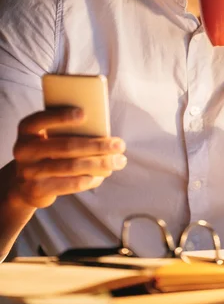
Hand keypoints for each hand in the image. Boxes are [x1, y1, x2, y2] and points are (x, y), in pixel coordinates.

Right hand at [10, 108, 126, 208]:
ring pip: (71, 166)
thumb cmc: (47, 150)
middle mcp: (23, 149)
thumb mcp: (48, 136)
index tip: (84, 113)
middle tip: (120, 145)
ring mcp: (28, 171)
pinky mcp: (36, 190)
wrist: (23, 184)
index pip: (41, 119)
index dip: (61, 116)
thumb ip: (65, 129)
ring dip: (99, 164)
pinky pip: (68, 184)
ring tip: (118, 161)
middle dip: (97, 145)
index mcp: (27, 129)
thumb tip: (103, 127)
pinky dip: (89, 179)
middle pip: (66, 146)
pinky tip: (102, 175)